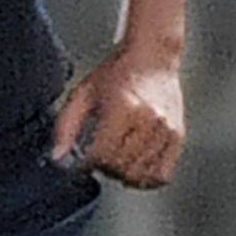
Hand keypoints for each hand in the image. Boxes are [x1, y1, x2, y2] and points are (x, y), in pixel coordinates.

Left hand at [51, 44, 184, 188]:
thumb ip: (67, 126)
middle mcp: (149, 120)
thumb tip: (58, 157)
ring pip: (141, 174)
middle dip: (105, 168)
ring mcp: (166, 129)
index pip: (102, 153)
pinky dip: (147, 178)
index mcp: (123, 107)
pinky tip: (136, 166)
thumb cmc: (118, 73)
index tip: (84, 159)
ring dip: (124, 174)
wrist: (154, 58)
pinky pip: (162, 174)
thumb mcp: (83, 93)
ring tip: (118, 159)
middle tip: (100, 157)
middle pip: (121, 166)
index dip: (88, 163)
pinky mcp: (177, 136)